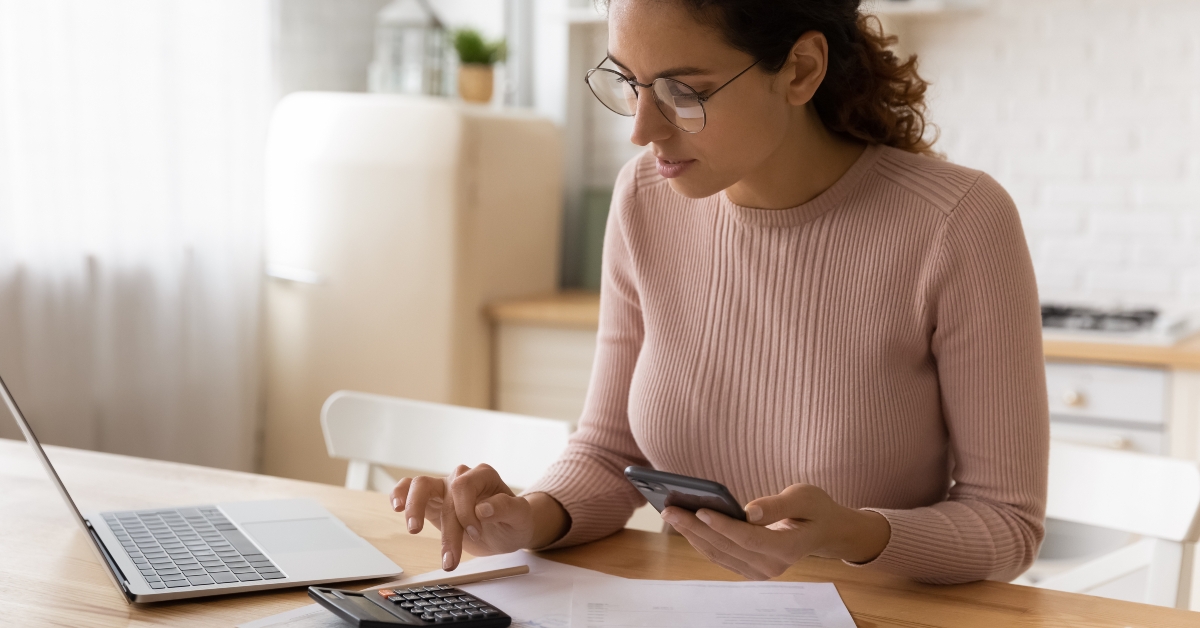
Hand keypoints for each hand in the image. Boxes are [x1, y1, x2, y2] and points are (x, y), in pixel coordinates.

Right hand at [390, 464, 567, 570]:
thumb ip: (506, 509)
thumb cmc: (514, 520)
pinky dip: (400, 495)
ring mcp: (444, 488)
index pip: (463, 486)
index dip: (466, 512)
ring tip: (413, 530)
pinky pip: (409, 490)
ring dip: (414, 509)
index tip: (475, 533)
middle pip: (442, 489)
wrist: (507, 528)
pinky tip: (397, 507)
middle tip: (449, 557)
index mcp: (483, 475)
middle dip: (444, 526)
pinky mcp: (432, 501)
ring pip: (419, 485)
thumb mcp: (519, 517)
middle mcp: (461, 477)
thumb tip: (484, 508)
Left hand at [661, 483, 890, 579]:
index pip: (749, 538)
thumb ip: (777, 505)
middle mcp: (772, 566)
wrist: (824, 531)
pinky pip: (720, 556)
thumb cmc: (814, 509)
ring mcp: (760, 571)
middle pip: (727, 547)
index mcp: (788, 548)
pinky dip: (701, 540)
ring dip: (692, 535)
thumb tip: (749, 512)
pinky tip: (684, 524)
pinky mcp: (749, 569)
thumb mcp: (804, 498)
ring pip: (719, 554)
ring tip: (670, 514)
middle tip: (669, 508)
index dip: (723, 525)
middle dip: (696, 527)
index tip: (700, 509)